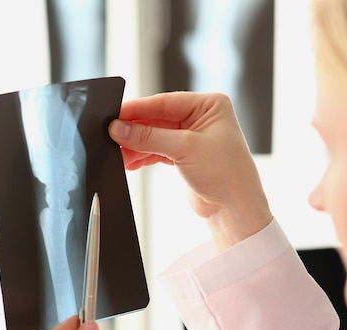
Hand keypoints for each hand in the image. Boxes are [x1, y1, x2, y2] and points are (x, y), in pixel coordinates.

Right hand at [108, 92, 272, 250]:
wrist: (235, 210)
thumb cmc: (227, 174)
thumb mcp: (184, 148)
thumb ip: (148, 137)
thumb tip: (119, 128)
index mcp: (209, 104)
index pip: (164, 102)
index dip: (137, 109)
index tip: (114, 115)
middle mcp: (201, 118)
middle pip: (156, 119)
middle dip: (134, 130)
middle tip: (111, 136)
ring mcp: (191, 137)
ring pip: (154, 136)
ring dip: (136, 146)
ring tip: (118, 154)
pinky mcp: (184, 156)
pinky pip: (156, 150)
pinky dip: (142, 156)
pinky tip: (129, 162)